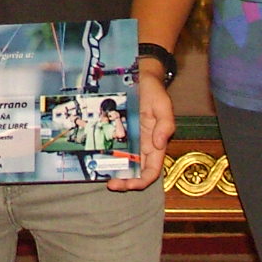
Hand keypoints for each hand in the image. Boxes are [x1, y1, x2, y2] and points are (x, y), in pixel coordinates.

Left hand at [109, 65, 171, 191]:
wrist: (142, 77)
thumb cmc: (155, 92)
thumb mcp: (163, 106)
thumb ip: (165, 125)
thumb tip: (158, 144)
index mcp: (156, 143)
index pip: (152, 170)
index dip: (142, 181)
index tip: (129, 184)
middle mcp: (143, 145)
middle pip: (136, 171)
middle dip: (126, 182)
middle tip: (111, 185)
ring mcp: (131, 140)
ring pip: (124, 163)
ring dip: (115, 172)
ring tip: (101, 176)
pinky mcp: (119, 132)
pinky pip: (114, 148)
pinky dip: (107, 157)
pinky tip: (97, 159)